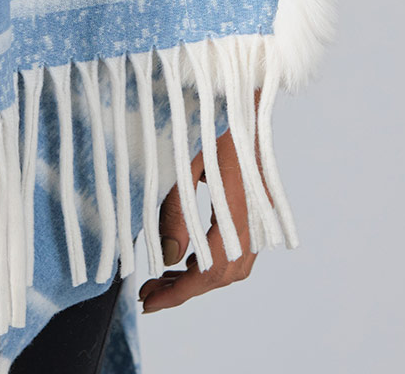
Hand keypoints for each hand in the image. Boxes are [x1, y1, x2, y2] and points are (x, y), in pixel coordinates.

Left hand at [137, 124, 257, 312]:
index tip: (148, 303)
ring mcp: (257, 218)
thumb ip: (176, 213)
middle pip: (222, 276)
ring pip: (230, 268)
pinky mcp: (254, 212)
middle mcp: (254, 222)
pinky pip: (235, 251)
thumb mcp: (185, 165)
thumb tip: (168, 259)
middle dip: (183, 289)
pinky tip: (187, 259)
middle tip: (147, 293)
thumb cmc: (214, 126)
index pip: (209, 271)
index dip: (178, 293)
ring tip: (162, 280)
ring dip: (196, 278)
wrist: (245, 103)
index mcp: (239, 212)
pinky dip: (210, 262)